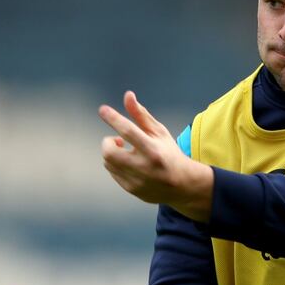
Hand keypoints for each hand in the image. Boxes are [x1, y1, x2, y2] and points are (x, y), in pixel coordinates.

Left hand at [99, 90, 213, 222]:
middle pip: (110, 152)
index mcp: (153, 149)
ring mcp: (136, 180)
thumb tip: (128, 95)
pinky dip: (116, 164)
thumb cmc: (169, 153)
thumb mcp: (159, 132)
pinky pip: (112, 172)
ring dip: (112, 152)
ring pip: (108, 162)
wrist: (182, 185)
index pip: (128, 131)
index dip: (113, 119)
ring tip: (126, 151)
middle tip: (118, 140)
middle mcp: (144, 166)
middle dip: (108, 142)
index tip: (103, 110)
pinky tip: (129, 163)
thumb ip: (141, 115)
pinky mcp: (131, 189)